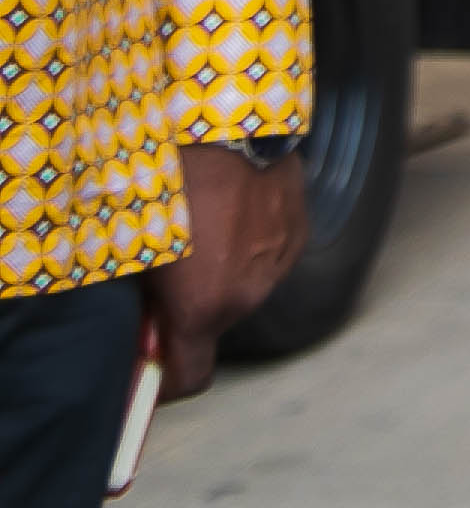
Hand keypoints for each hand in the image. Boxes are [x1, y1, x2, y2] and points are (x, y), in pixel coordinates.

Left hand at [147, 147, 304, 401]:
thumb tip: (144, 322)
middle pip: (215, 326)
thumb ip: (142, 298)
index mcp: (203, 306)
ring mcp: (278, 265)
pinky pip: (268, 259)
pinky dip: (249, 248)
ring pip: (244, 289)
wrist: (226, 126)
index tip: (151, 366)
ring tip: (203, 230)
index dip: (167, 381)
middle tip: (168, 274)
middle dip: (191, 310)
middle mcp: (247, 297)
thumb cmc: (168, 183)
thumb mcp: (134, 247)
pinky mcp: (298, 234)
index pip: (190, 378)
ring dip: (223, 275)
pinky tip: (233, 212)